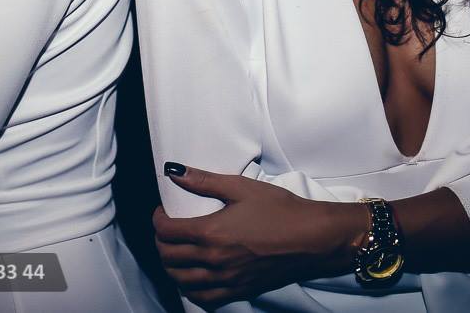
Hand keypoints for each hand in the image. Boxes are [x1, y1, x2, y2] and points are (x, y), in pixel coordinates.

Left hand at [153, 164, 362, 307]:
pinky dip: (190, 288)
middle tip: (167, 230)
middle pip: (168, 258)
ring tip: (176, 252)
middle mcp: (213, 260)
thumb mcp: (241, 187)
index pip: (166, 232)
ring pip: (181, 281)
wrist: (312, 238)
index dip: (157, 220)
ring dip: (171, 267)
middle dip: (160, 242)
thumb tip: (175, 172)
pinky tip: (192, 277)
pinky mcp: (238, 291)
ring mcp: (225, 280)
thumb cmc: (280, 210)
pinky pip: (203, 298)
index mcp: (210, 233)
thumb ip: (204, 180)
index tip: (162, 212)